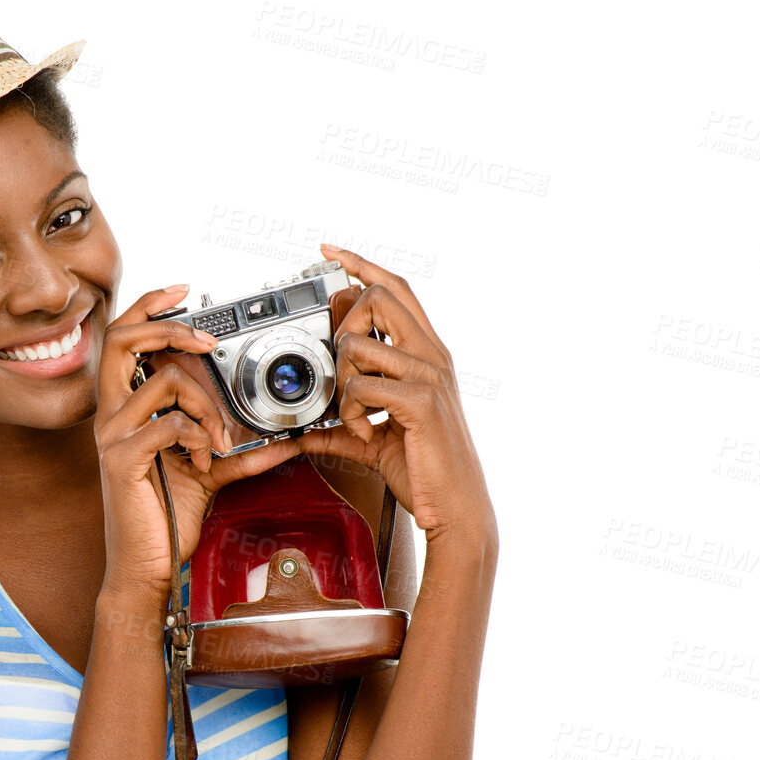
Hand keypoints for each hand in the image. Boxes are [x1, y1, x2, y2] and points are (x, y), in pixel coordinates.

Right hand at [95, 285, 304, 597]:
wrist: (148, 570)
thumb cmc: (166, 520)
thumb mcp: (210, 473)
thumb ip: (240, 450)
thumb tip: (288, 438)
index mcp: (125, 410)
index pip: (123, 340)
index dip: (148, 308)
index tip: (181, 293)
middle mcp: (111, 416)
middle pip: (120, 340)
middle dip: (168, 327)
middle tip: (206, 340)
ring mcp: (112, 437)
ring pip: (161, 383)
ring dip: (205, 404)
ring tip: (219, 438)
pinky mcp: (122, 460)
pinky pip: (168, 425)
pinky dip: (198, 436)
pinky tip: (205, 461)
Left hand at [297, 246, 496, 551]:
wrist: (456, 507)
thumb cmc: (425, 470)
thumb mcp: (374, 442)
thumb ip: (341, 429)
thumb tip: (303, 432)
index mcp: (426, 353)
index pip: (396, 287)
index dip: (361, 264)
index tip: (330, 252)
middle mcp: (432, 354)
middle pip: (379, 295)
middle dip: (343, 321)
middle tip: (338, 365)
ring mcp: (429, 374)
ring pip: (360, 342)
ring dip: (340, 378)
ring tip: (351, 413)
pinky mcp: (420, 400)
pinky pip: (362, 385)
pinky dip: (348, 410)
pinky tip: (362, 433)